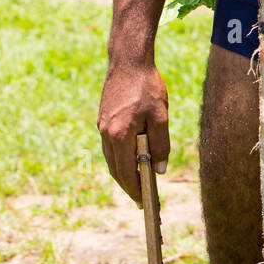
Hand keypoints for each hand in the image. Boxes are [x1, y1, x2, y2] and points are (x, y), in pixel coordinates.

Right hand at [97, 62, 168, 205]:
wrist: (128, 61)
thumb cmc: (147, 87)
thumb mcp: (161, 116)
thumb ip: (161, 144)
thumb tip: (160, 170)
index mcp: (120, 135)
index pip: (126, 172)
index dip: (135, 190)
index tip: (144, 203)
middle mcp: (106, 133)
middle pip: (116, 169)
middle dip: (129, 185)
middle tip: (142, 198)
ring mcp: (102, 126)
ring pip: (111, 158)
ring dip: (123, 171)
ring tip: (139, 181)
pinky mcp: (102, 119)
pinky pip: (110, 146)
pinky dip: (120, 156)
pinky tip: (131, 157)